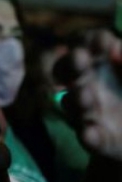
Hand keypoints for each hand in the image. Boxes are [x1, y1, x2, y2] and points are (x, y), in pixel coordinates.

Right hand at [54, 29, 121, 160]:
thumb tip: (115, 50)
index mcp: (101, 63)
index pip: (85, 44)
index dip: (90, 41)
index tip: (105, 44)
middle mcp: (87, 84)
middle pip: (65, 70)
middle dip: (70, 63)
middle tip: (80, 58)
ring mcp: (89, 112)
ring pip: (71, 104)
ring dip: (77, 99)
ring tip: (86, 96)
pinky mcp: (97, 139)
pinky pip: (88, 138)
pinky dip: (88, 136)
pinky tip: (90, 133)